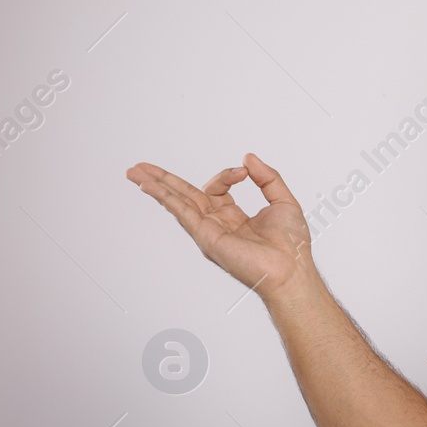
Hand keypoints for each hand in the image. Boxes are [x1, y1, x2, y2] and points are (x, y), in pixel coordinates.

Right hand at [125, 152, 315, 299]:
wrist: (290, 267)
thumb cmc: (291, 244)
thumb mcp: (283, 200)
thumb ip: (267, 178)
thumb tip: (248, 158)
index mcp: (234, 217)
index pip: (217, 188)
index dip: (227, 175)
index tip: (244, 171)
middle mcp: (216, 224)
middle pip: (184, 196)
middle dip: (163, 180)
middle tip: (140, 167)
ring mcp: (208, 231)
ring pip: (177, 202)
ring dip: (156, 186)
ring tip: (134, 172)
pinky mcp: (206, 237)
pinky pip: (182, 212)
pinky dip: (165, 198)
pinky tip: (149, 187)